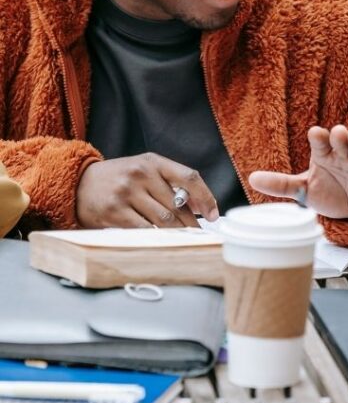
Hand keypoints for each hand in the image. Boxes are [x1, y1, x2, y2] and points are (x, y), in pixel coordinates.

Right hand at [75, 153, 219, 228]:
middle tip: (199, 235)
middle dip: (192, 223)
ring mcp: (126, 193)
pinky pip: (143, 230)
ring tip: (183, 239)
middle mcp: (141, 174)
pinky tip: (161, 241)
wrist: (78, 182)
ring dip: (177, 233)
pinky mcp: (114, 212)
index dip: (206, 197)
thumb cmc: (119, 178)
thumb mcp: (144, 170)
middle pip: (177, 204)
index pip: (189, 177)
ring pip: (163, 220)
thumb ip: (171, 183)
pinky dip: (155, 238)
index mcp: (153, 162)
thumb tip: (200, 206)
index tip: (214, 214)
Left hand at [248, 125, 347, 221]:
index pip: (321, 142)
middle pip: (342, 141)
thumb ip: (282, 184)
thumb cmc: (333, 193)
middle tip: (337, 134)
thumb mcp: (305, 191)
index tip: (315, 134)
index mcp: (325, 155)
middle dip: (340, 136)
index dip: (319, 137)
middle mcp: (344, 155)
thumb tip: (251, 179)